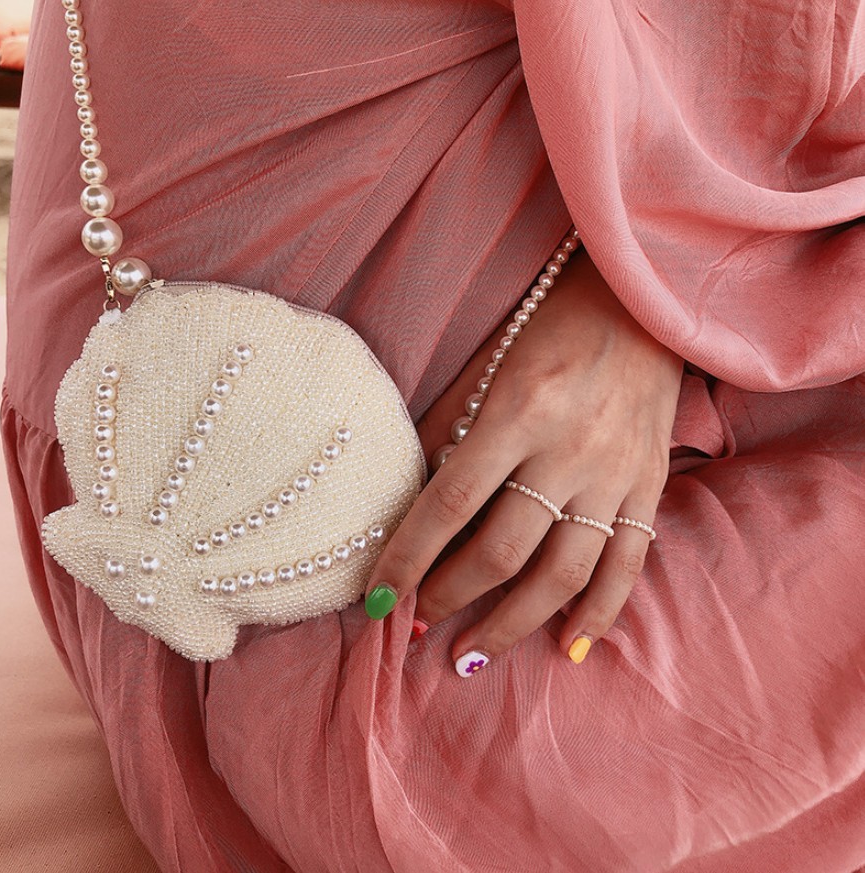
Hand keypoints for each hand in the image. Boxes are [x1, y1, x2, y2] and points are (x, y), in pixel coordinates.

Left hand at [363, 244, 682, 675]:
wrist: (642, 304)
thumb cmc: (550, 329)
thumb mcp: (486, 366)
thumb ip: (448, 432)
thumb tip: (412, 502)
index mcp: (519, 412)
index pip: (449, 503)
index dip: (408, 557)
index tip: (378, 600)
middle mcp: (570, 450)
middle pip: (503, 550)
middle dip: (451, 594)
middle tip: (420, 617)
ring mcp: (616, 475)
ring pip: (563, 573)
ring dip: (512, 623)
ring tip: (473, 653)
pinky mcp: (650, 486)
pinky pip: (627, 564)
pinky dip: (599, 613)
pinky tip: (569, 647)